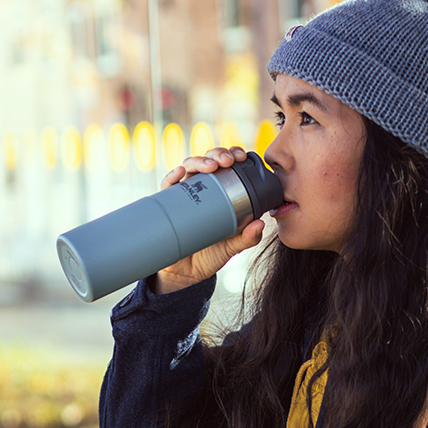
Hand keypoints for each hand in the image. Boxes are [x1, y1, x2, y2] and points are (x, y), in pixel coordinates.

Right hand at [151, 147, 266, 293]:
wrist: (186, 273)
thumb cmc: (211, 255)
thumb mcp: (232, 247)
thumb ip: (248, 238)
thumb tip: (260, 224)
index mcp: (220, 194)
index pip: (226, 167)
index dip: (233, 155)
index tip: (241, 157)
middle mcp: (202, 190)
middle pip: (208, 162)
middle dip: (218, 154)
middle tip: (228, 161)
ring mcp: (184, 196)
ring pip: (188, 168)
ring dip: (199, 161)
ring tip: (210, 166)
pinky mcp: (168, 206)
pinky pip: (167, 187)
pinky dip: (172, 176)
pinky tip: (179, 172)